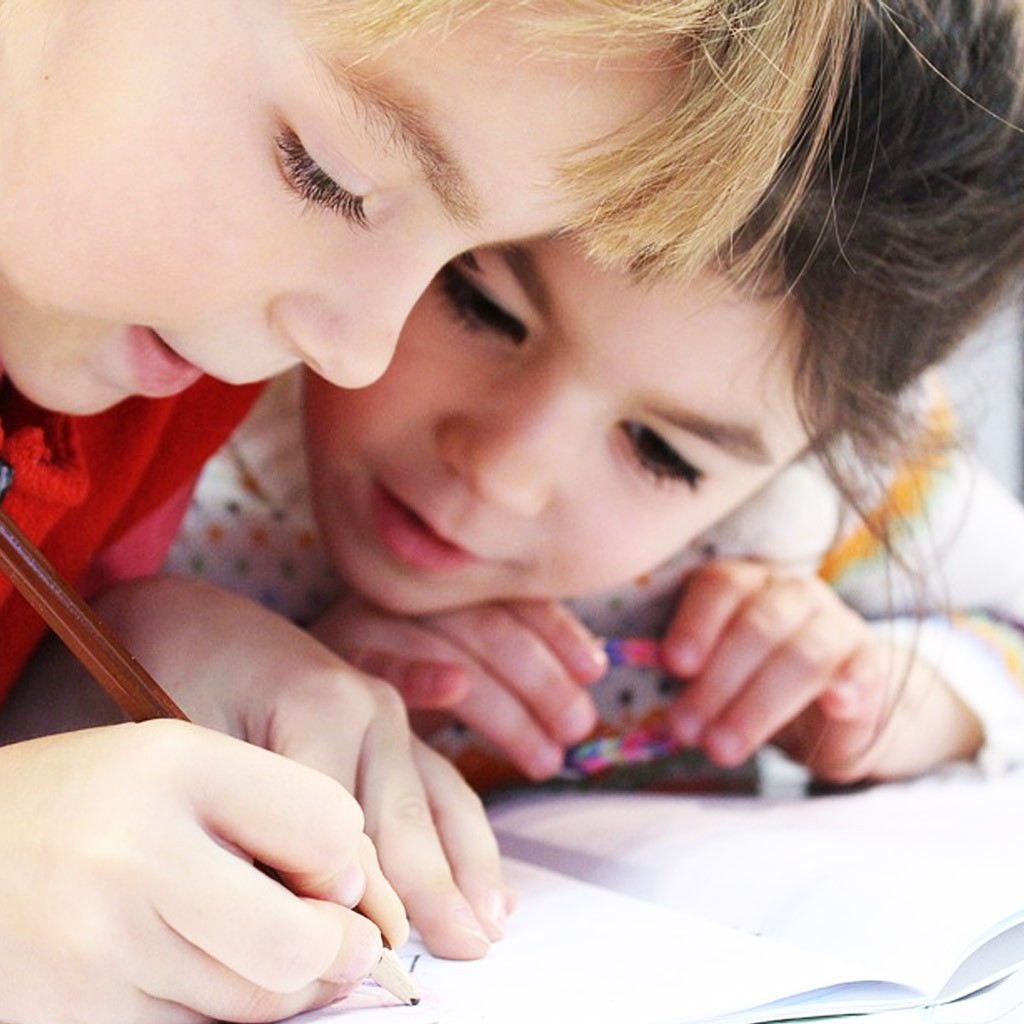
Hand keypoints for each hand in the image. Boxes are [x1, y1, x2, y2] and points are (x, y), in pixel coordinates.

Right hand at [0, 721, 388, 1023]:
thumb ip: (274, 813)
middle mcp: (134, 856)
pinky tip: (181, 971)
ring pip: (256, 1008)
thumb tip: (362, 909)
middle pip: (301, 946)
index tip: (320, 869)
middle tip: (326, 941)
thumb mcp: (175, 765)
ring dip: (274, 987)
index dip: (341, 859)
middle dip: (334, 950)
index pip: (329, 827)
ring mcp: (97, 953)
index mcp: (173, 766)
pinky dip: (213, 1017)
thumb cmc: (84, 804)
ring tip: (237, 945)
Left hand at [96, 576, 509, 959]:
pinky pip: (441, 788)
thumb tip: (291, 903)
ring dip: (466, 870)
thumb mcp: (194, 742)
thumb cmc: (181, 677)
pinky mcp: (392, 729)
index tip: (366, 960)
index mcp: (324, 706)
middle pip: (404, 819)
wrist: (193, 622)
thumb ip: (247, 815)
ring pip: (439, 804)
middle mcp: (373, 709)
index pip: (343, 827)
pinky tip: (488, 882)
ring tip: (488, 928)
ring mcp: (390, 716)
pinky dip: (464, 840)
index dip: (353, 900)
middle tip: (461, 955)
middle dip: (431, 892)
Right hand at [313, 594, 605, 779]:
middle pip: (488, 626)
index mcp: (437, 589)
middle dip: (541, 680)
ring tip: (547, 756)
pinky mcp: (332, 656)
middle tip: (576, 729)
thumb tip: (587, 673)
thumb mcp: (442, 672)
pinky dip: (422, 672)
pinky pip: (383, 662)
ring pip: (452, 646)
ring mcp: (370, 621)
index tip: (594, 671)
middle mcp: (406, 596)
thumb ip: (501, 666)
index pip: (509, 598)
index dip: (557, 630)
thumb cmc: (377, 681)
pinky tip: (454, 688)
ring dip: (506, 703)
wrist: (261, 674)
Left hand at [661, 560, 981, 781]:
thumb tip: (664, 710)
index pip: (721, 586)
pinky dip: (848, 686)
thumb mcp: (719, 674)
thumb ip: (692, 677)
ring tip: (724, 748)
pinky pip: (863, 669)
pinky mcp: (873, 662)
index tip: (674, 665)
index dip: (696, 624)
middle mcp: (793, 593)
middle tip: (687, 730)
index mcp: (747, 583)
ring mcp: (838, 623)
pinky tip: (835, 705)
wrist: (836, 705)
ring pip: (802, 654)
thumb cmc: (757, 682)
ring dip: (758, 706)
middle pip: (757, 626)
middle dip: (717, 683)